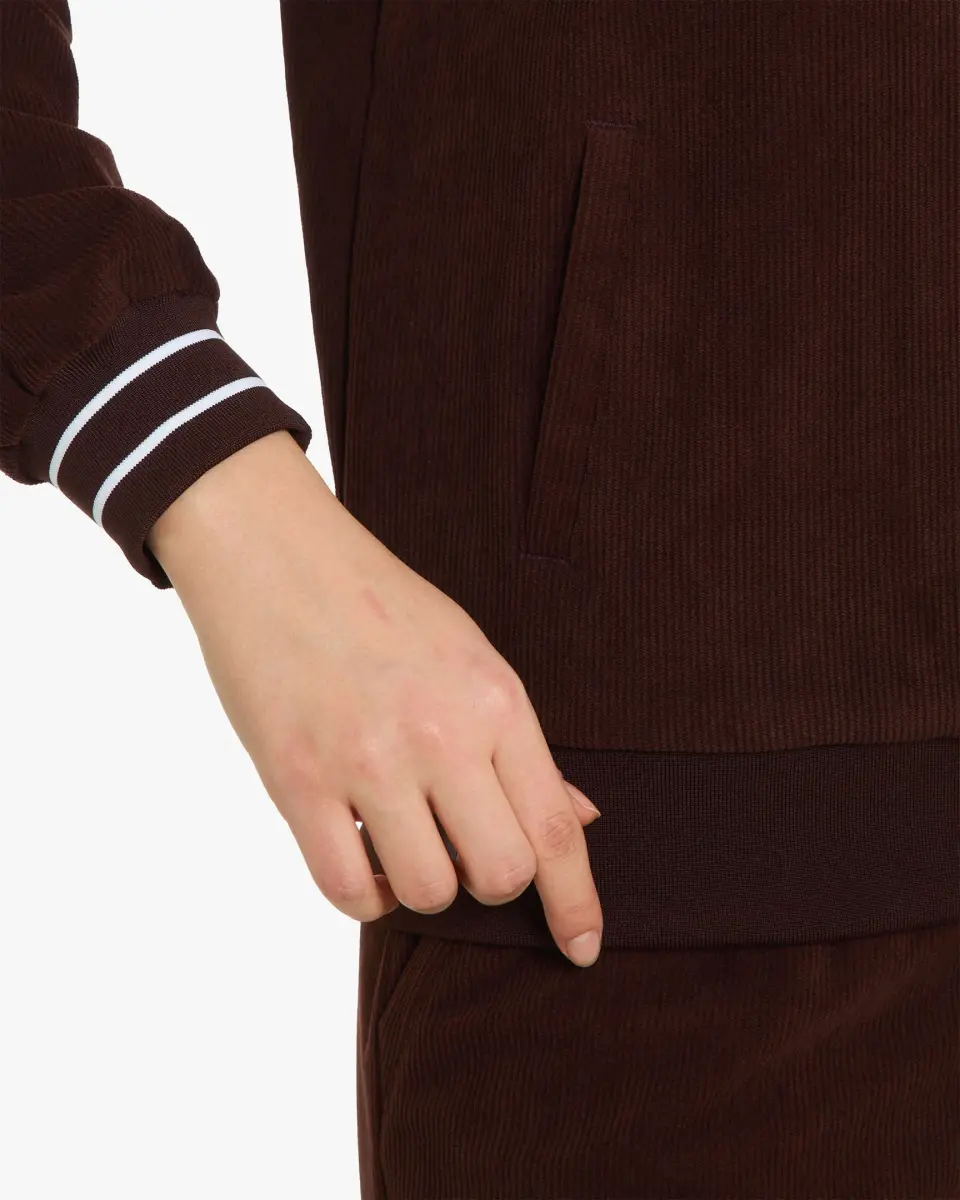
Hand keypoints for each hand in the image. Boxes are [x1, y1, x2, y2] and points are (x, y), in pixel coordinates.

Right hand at [148, 431, 603, 966]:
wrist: (277, 556)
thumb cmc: (381, 606)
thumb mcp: (472, 657)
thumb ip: (520, 745)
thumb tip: (579, 819)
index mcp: (495, 700)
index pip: (554, 828)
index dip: (576, 902)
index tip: (582, 947)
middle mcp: (440, 735)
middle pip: (499, 874)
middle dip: (490, 882)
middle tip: (461, 847)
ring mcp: (366, 760)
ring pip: (428, 893)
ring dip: (422, 885)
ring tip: (403, 840)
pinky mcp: (296, 781)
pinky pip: (345, 890)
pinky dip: (363, 894)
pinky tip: (362, 856)